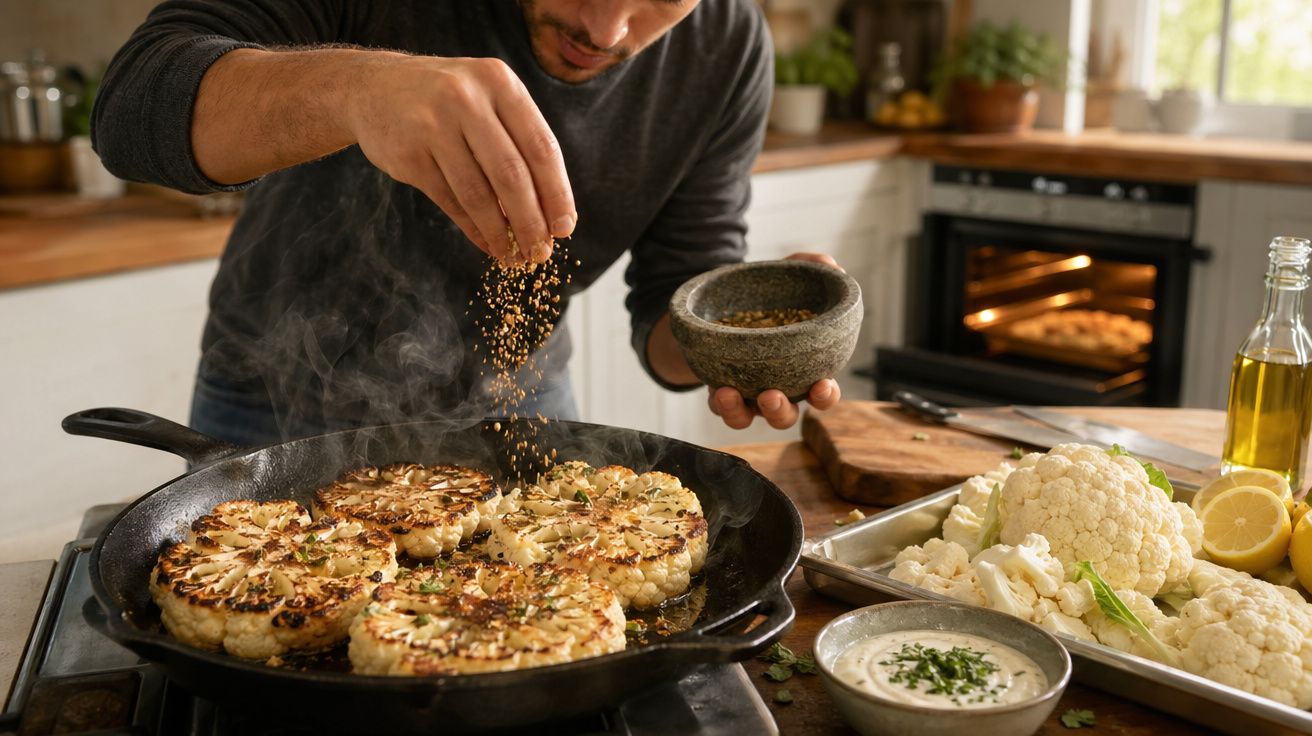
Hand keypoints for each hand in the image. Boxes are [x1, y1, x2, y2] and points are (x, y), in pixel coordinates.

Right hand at [347, 55, 575, 262]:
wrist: (373, 87)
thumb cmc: (447, 102)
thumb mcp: (487, 101)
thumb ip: (519, 143)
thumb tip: (553, 213)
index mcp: (499, 82)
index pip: (541, 147)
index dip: (557, 193)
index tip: (566, 227)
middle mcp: (466, 98)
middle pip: (512, 174)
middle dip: (531, 221)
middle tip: (541, 251)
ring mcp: (432, 124)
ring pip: (478, 193)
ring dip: (500, 232)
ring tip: (514, 256)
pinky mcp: (407, 153)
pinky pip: (449, 200)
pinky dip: (472, 229)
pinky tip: (487, 244)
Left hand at [707, 251, 845, 429]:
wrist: (721, 301)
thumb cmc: (769, 294)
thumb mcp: (788, 274)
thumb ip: (812, 267)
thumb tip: (833, 267)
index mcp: (803, 368)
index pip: (822, 392)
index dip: (826, 395)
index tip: (822, 386)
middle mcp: (777, 387)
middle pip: (786, 414)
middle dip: (780, 411)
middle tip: (772, 396)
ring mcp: (747, 393)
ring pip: (748, 417)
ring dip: (740, 412)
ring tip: (729, 394)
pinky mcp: (720, 392)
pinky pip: (720, 408)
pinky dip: (720, 403)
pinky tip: (716, 389)